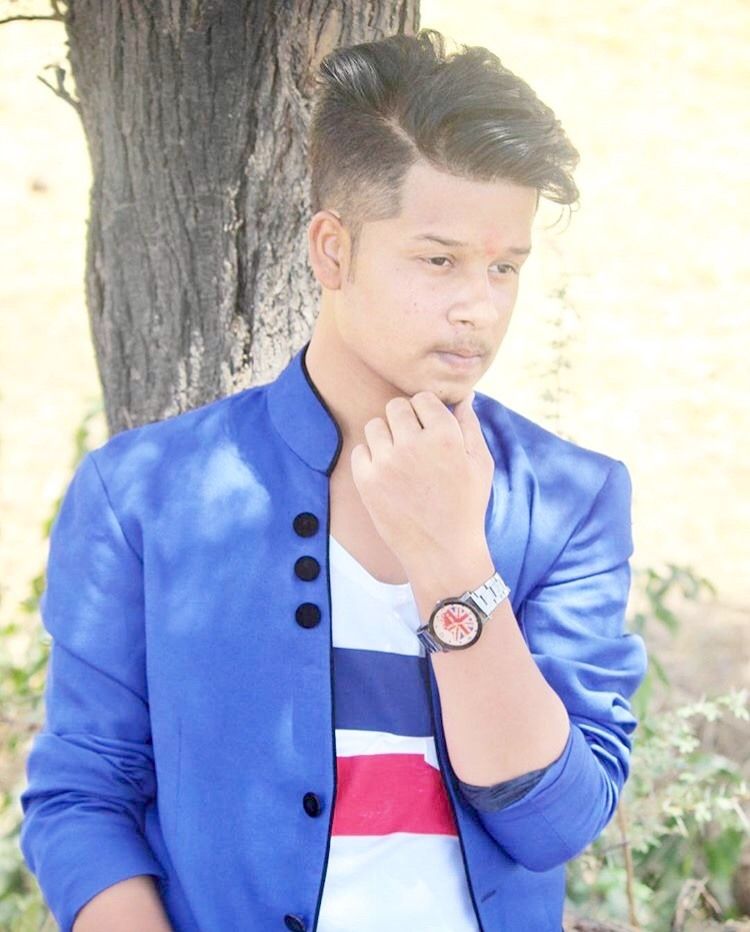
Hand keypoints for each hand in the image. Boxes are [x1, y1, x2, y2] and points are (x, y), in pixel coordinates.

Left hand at [350, 391, 494, 574]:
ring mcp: (387, 462)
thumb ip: (470, 425)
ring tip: (400, 459)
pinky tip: (386, 474)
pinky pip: (360, 450)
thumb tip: (464, 395)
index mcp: (445, 435)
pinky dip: (370, 458)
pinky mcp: (367, 481)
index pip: (422, 398)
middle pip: (396, 406)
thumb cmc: (466, 506)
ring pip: (375, 425)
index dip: (426, 411)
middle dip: (404, 420)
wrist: (442, 551)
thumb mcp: (481, 463)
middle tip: (414, 443)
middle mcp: (413, 444)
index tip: (429, 429)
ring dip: (386, 436)